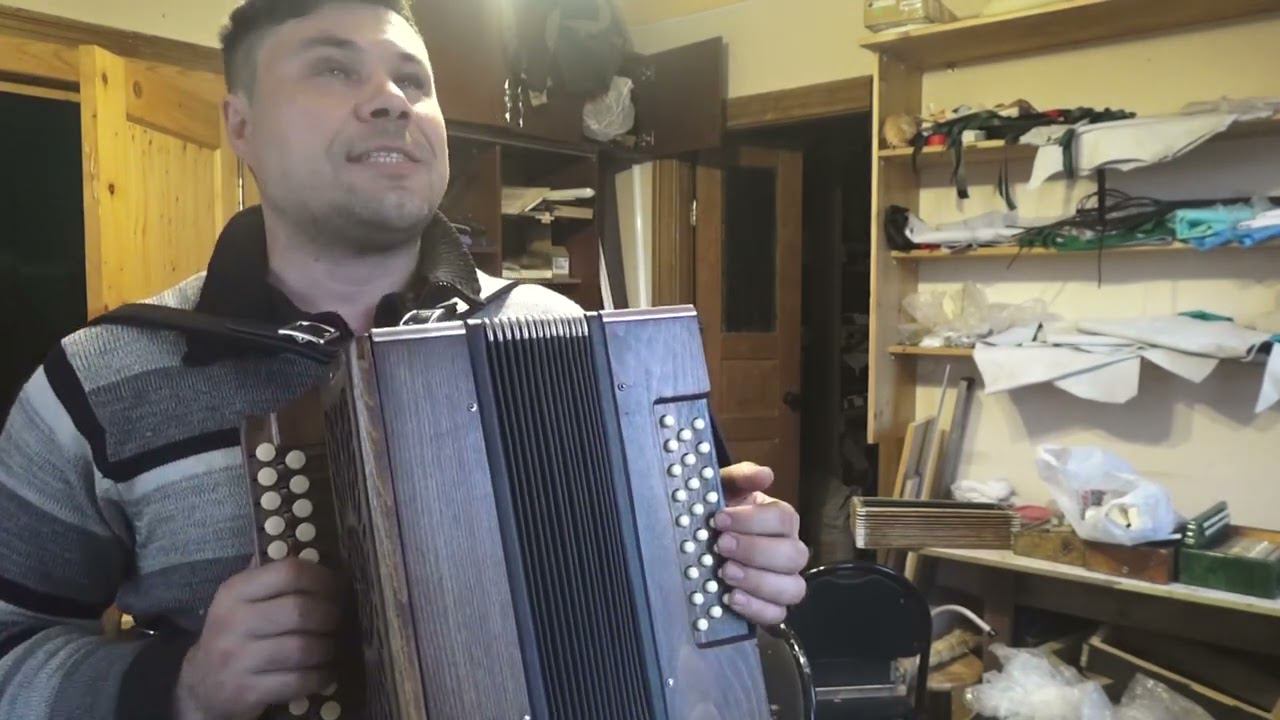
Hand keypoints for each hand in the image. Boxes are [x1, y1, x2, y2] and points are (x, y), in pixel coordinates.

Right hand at [174, 559, 341, 719]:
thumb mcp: (241, 600)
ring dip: (327, 648)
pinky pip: (298, 680)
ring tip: (331, 646)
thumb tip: (317, 555)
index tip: (336, 588)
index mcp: (234, 591)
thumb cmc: (236, 633)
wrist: (202, 684)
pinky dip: (320, 676)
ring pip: (303, 648)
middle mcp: (233, 622)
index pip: (289, 572)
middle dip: (330, 616)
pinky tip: (324, 672)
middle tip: (337, 621)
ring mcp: (237, 659)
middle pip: (300, 611)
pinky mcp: (246, 691)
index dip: (322, 578)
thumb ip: (272, 577)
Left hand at [713, 462, 808, 625]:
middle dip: (755, 551)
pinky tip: (731, 598)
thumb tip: (765, 475)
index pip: (784, 519)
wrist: (699, 544)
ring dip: (759, 581)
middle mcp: (789, 551)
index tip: (719, 519)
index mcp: (781, 521)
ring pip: (793, 588)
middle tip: (721, 546)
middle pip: (794, 555)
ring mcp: (784, 582)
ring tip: (725, 573)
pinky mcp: (771, 609)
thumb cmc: (716, 514)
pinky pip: (777, 615)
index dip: (753, 520)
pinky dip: (756, 608)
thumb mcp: (722, 490)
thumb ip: (740, 478)